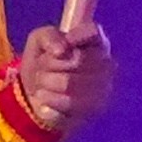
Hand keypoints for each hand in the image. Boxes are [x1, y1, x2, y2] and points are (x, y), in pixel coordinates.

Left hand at [11, 21, 120, 137]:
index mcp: (96, 41)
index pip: (95, 32)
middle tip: (44, 67)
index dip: (78, 35)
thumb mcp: (39, 41)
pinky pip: (67, 102)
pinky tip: (46, 97)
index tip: (63, 42)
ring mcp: (104, 88)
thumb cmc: (44, 64)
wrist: (36, 97)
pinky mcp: (94, 109)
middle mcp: (106, 64)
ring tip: (44, 83)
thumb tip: (61, 50)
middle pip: (77, 59)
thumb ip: (49, 36)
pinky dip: (49, 98)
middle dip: (49, 63)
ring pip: (68, 82)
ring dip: (46, 82)